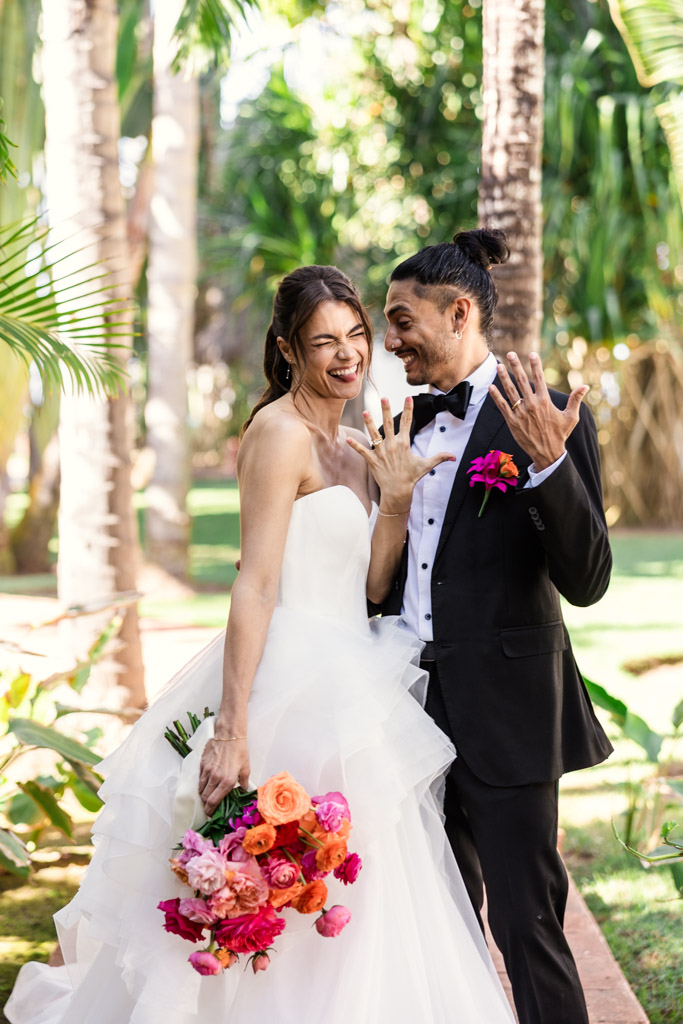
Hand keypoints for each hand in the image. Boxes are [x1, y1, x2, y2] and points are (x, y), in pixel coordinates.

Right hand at [198, 737, 249, 815]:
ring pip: (200, 789)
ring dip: (203, 795)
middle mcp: (215, 778)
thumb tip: (245, 791)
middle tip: (209, 806)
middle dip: (206, 804)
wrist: (229, 735)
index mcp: (227, 781)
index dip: (210, 810)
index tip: (211, 813)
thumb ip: (244, 782)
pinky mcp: (202, 764)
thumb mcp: (246, 768)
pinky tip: (206, 783)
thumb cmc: (239, 750)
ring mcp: (207, 771)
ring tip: (207, 795)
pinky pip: (199, 779)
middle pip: (205, 798)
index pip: (213, 802)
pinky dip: (202, 784)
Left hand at [346, 396, 454, 507]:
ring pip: (374, 434)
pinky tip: (347, 438)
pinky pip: (363, 451)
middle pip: (388, 423)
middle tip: (384, 397)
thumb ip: (440, 458)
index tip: (407, 397)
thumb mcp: (426, 466)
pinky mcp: (372, 460)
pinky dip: (355, 445)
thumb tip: (454, 457)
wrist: (398, 491)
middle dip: (386, 409)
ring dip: (368, 422)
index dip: (408, 409)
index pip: (407, 422)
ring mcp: (381, 452)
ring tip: (364, 412)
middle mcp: (392, 445)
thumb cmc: (412, 477)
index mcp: (404, 443)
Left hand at [489, 352, 588, 470]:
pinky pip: (503, 406)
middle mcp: (532, 404)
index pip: (540, 378)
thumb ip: (576, 400)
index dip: (535, 365)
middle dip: (516, 366)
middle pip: (522, 381)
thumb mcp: (571, 417)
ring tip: (499, 366)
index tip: (532, 354)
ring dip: (504, 378)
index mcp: (545, 401)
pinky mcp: (512, 422)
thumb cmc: (560, 434)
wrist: (547, 453)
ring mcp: (521, 413)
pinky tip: (491, 387)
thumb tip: (585, 386)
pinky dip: (496, 397)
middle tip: (510, 354)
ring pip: (510, 391)